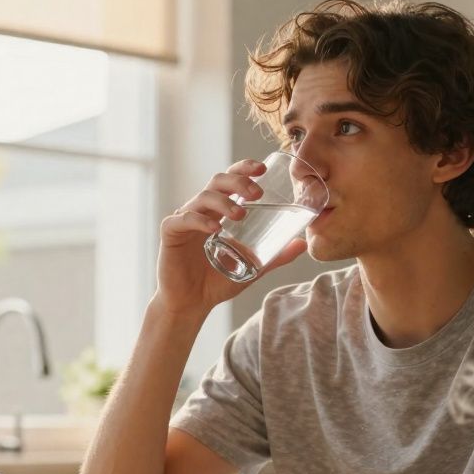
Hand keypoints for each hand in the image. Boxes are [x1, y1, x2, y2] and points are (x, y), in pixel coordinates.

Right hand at [155, 160, 307, 316]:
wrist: (191, 304)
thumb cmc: (217, 282)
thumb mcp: (252, 267)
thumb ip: (275, 255)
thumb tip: (302, 244)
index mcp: (218, 211)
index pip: (230, 180)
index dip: (244, 169)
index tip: (262, 169)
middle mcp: (201, 210)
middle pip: (217, 181)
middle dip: (238, 181)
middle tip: (257, 193)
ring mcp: (185, 220)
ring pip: (203, 197)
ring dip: (223, 201)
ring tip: (240, 214)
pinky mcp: (170, 233)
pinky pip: (184, 219)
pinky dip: (199, 220)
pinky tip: (215, 229)